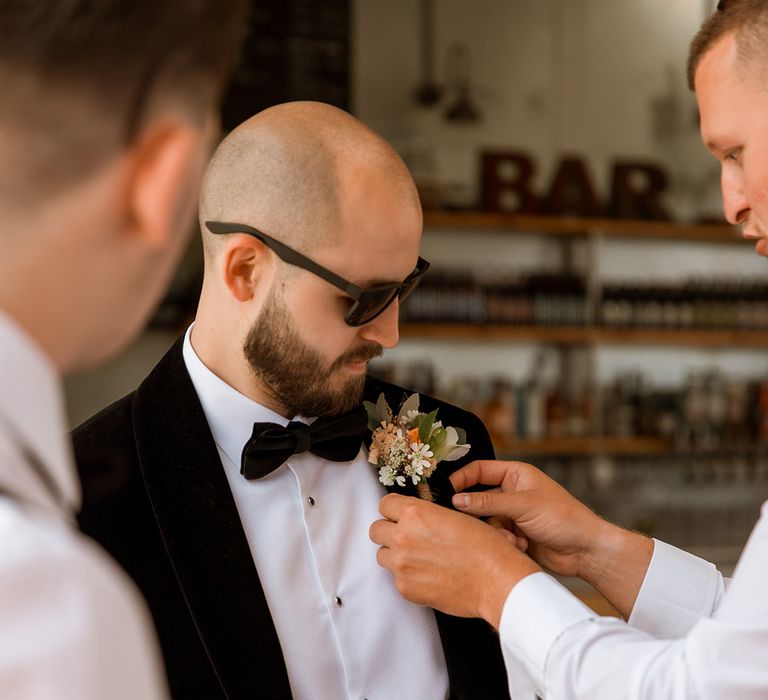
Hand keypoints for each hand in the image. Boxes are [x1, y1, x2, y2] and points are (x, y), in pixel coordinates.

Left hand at [369, 493, 539, 627]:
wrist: (497, 580)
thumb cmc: (485, 547)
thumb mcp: (456, 515)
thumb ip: (428, 514)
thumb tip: (416, 517)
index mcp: (415, 513)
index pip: (384, 504)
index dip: (394, 509)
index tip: (400, 515)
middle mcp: (403, 537)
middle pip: (376, 530)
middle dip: (389, 531)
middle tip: (407, 537)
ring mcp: (401, 565)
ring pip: (382, 555)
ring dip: (395, 554)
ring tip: (418, 558)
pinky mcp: (405, 588)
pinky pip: (396, 578)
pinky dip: (408, 576)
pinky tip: (428, 575)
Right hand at [450, 460, 606, 578]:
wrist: (586, 551)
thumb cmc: (564, 518)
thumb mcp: (524, 505)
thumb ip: (489, 502)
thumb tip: (457, 500)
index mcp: (516, 475)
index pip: (479, 470)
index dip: (462, 479)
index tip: (446, 491)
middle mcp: (512, 492)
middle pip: (479, 498)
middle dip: (480, 513)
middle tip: (470, 523)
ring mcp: (513, 514)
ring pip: (486, 521)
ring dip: (497, 532)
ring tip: (514, 539)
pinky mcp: (515, 534)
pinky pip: (496, 536)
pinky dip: (505, 542)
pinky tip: (522, 546)